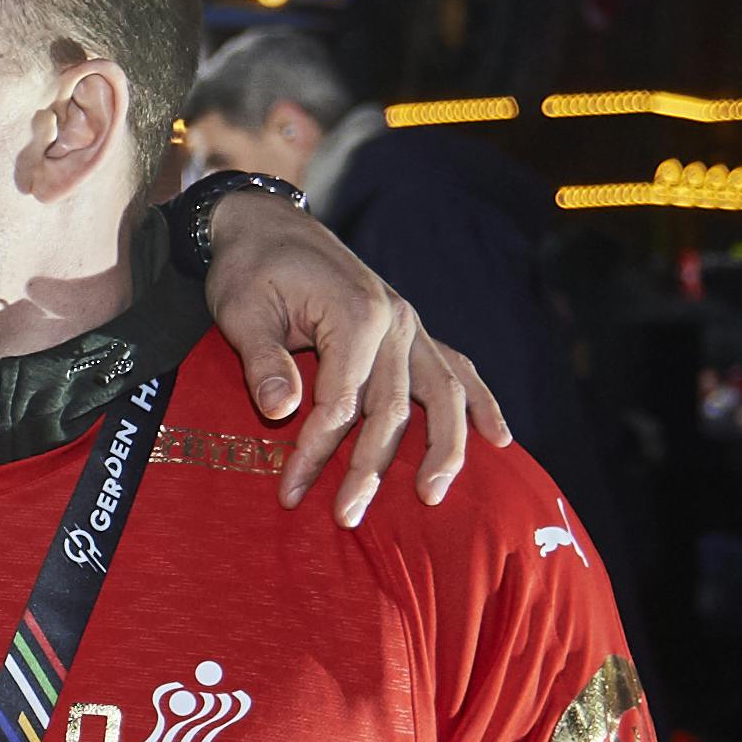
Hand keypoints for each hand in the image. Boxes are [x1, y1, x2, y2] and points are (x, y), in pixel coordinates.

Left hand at [197, 193, 508, 523]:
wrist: (267, 224)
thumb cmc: (250, 268)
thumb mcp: (241, 310)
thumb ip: (263, 361)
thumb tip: (281, 411)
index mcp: (356, 314)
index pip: (342, 403)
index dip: (316, 451)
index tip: (289, 490)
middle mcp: (396, 321)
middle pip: (393, 410)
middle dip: (368, 469)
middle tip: (346, 517)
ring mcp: (410, 326)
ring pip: (441, 395)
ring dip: (442, 449)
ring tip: (431, 496)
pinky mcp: (411, 331)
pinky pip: (455, 368)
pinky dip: (479, 404)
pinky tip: (499, 440)